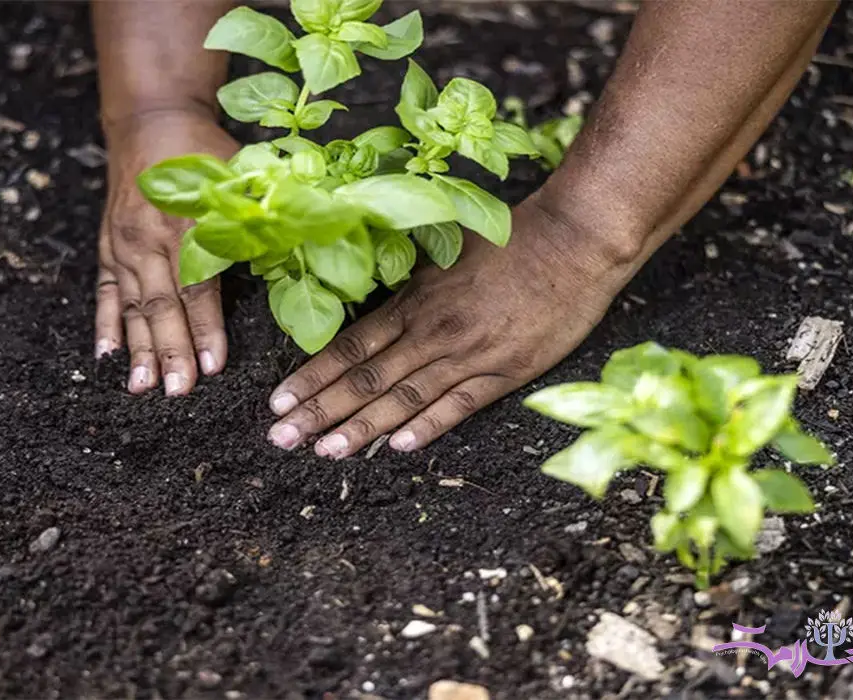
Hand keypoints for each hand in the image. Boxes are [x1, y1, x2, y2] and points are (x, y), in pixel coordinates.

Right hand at [95, 111, 238, 394]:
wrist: (151, 121)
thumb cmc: (205, 152)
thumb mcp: (240, 175)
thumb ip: (261, 217)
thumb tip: (301, 253)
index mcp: (188, 222)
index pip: (199, 285)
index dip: (206, 327)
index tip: (215, 365)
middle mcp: (149, 237)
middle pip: (161, 304)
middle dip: (171, 351)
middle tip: (178, 391)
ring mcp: (124, 244)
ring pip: (132, 306)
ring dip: (138, 349)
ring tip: (142, 387)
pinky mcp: (108, 247)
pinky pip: (105, 293)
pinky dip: (105, 326)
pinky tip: (106, 358)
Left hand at [265, 195, 644, 457]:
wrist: (573, 242)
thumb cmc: (510, 240)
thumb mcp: (446, 250)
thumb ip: (408, 280)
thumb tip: (366, 290)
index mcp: (415, 300)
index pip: (351, 346)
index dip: (312, 376)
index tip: (278, 402)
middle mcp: (433, 330)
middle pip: (366, 378)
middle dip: (319, 411)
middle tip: (281, 439)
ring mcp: (468, 353)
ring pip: (404, 397)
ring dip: (362, 427)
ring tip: (325, 451)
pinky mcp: (505, 371)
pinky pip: (459, 405)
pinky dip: (428, 426)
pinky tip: (398, 447)